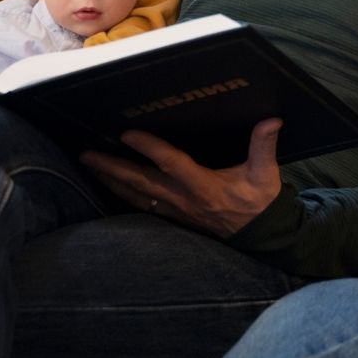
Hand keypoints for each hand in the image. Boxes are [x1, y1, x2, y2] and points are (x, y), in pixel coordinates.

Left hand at [80, 119, 282, 237]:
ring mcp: (175, 211)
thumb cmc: (259, 203)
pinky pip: (141, 207)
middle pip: (140, 182)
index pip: (170, 163)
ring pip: (135, 195)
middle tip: (87, 154)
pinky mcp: (173, 217)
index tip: (127, 134)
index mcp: (203, 186)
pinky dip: (122, 196)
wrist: (260, 237)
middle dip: (112, 167)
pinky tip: (108, 187)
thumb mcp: (266, 175)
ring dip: (110, 181)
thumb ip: (264, 146)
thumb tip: (271, 120)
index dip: (148, 148)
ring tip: (89, 166)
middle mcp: (183, 199)